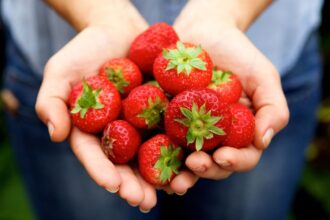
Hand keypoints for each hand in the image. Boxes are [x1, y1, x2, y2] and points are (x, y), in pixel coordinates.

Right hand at [35, 1, 197, 209]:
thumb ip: (51, 101)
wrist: (119, 29)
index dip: (102, 171)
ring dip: (161, 176)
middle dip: (134, 184)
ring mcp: (142, 124)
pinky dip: (181, 149)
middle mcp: (118, 132)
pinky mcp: (164, 111)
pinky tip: (191, 163)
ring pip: (152, 155)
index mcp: (92, 130)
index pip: (94, 155)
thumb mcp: (61, 71)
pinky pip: (173, 132)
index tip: (112, 185)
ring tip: (172, 192)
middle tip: (143, 201)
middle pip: (125, 163)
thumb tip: (55, 134)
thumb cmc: (86, 49)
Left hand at [172, 0, 288, 178]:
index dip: (235, 162)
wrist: (205, 32)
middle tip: (194, 165)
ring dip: (179, 174)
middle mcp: (215, 137)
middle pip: (212, 164)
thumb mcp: (263, 77)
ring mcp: (189, 132)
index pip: (243, 156)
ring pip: (185, 160)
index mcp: (240, 132)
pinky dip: (156, 155)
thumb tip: (262, 141)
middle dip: (204, 170)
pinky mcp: (167, 121)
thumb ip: (273, 108)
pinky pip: (161, 141)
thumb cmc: (238, 54)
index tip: (223, 157)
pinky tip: (149, 161)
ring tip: (171, 180)